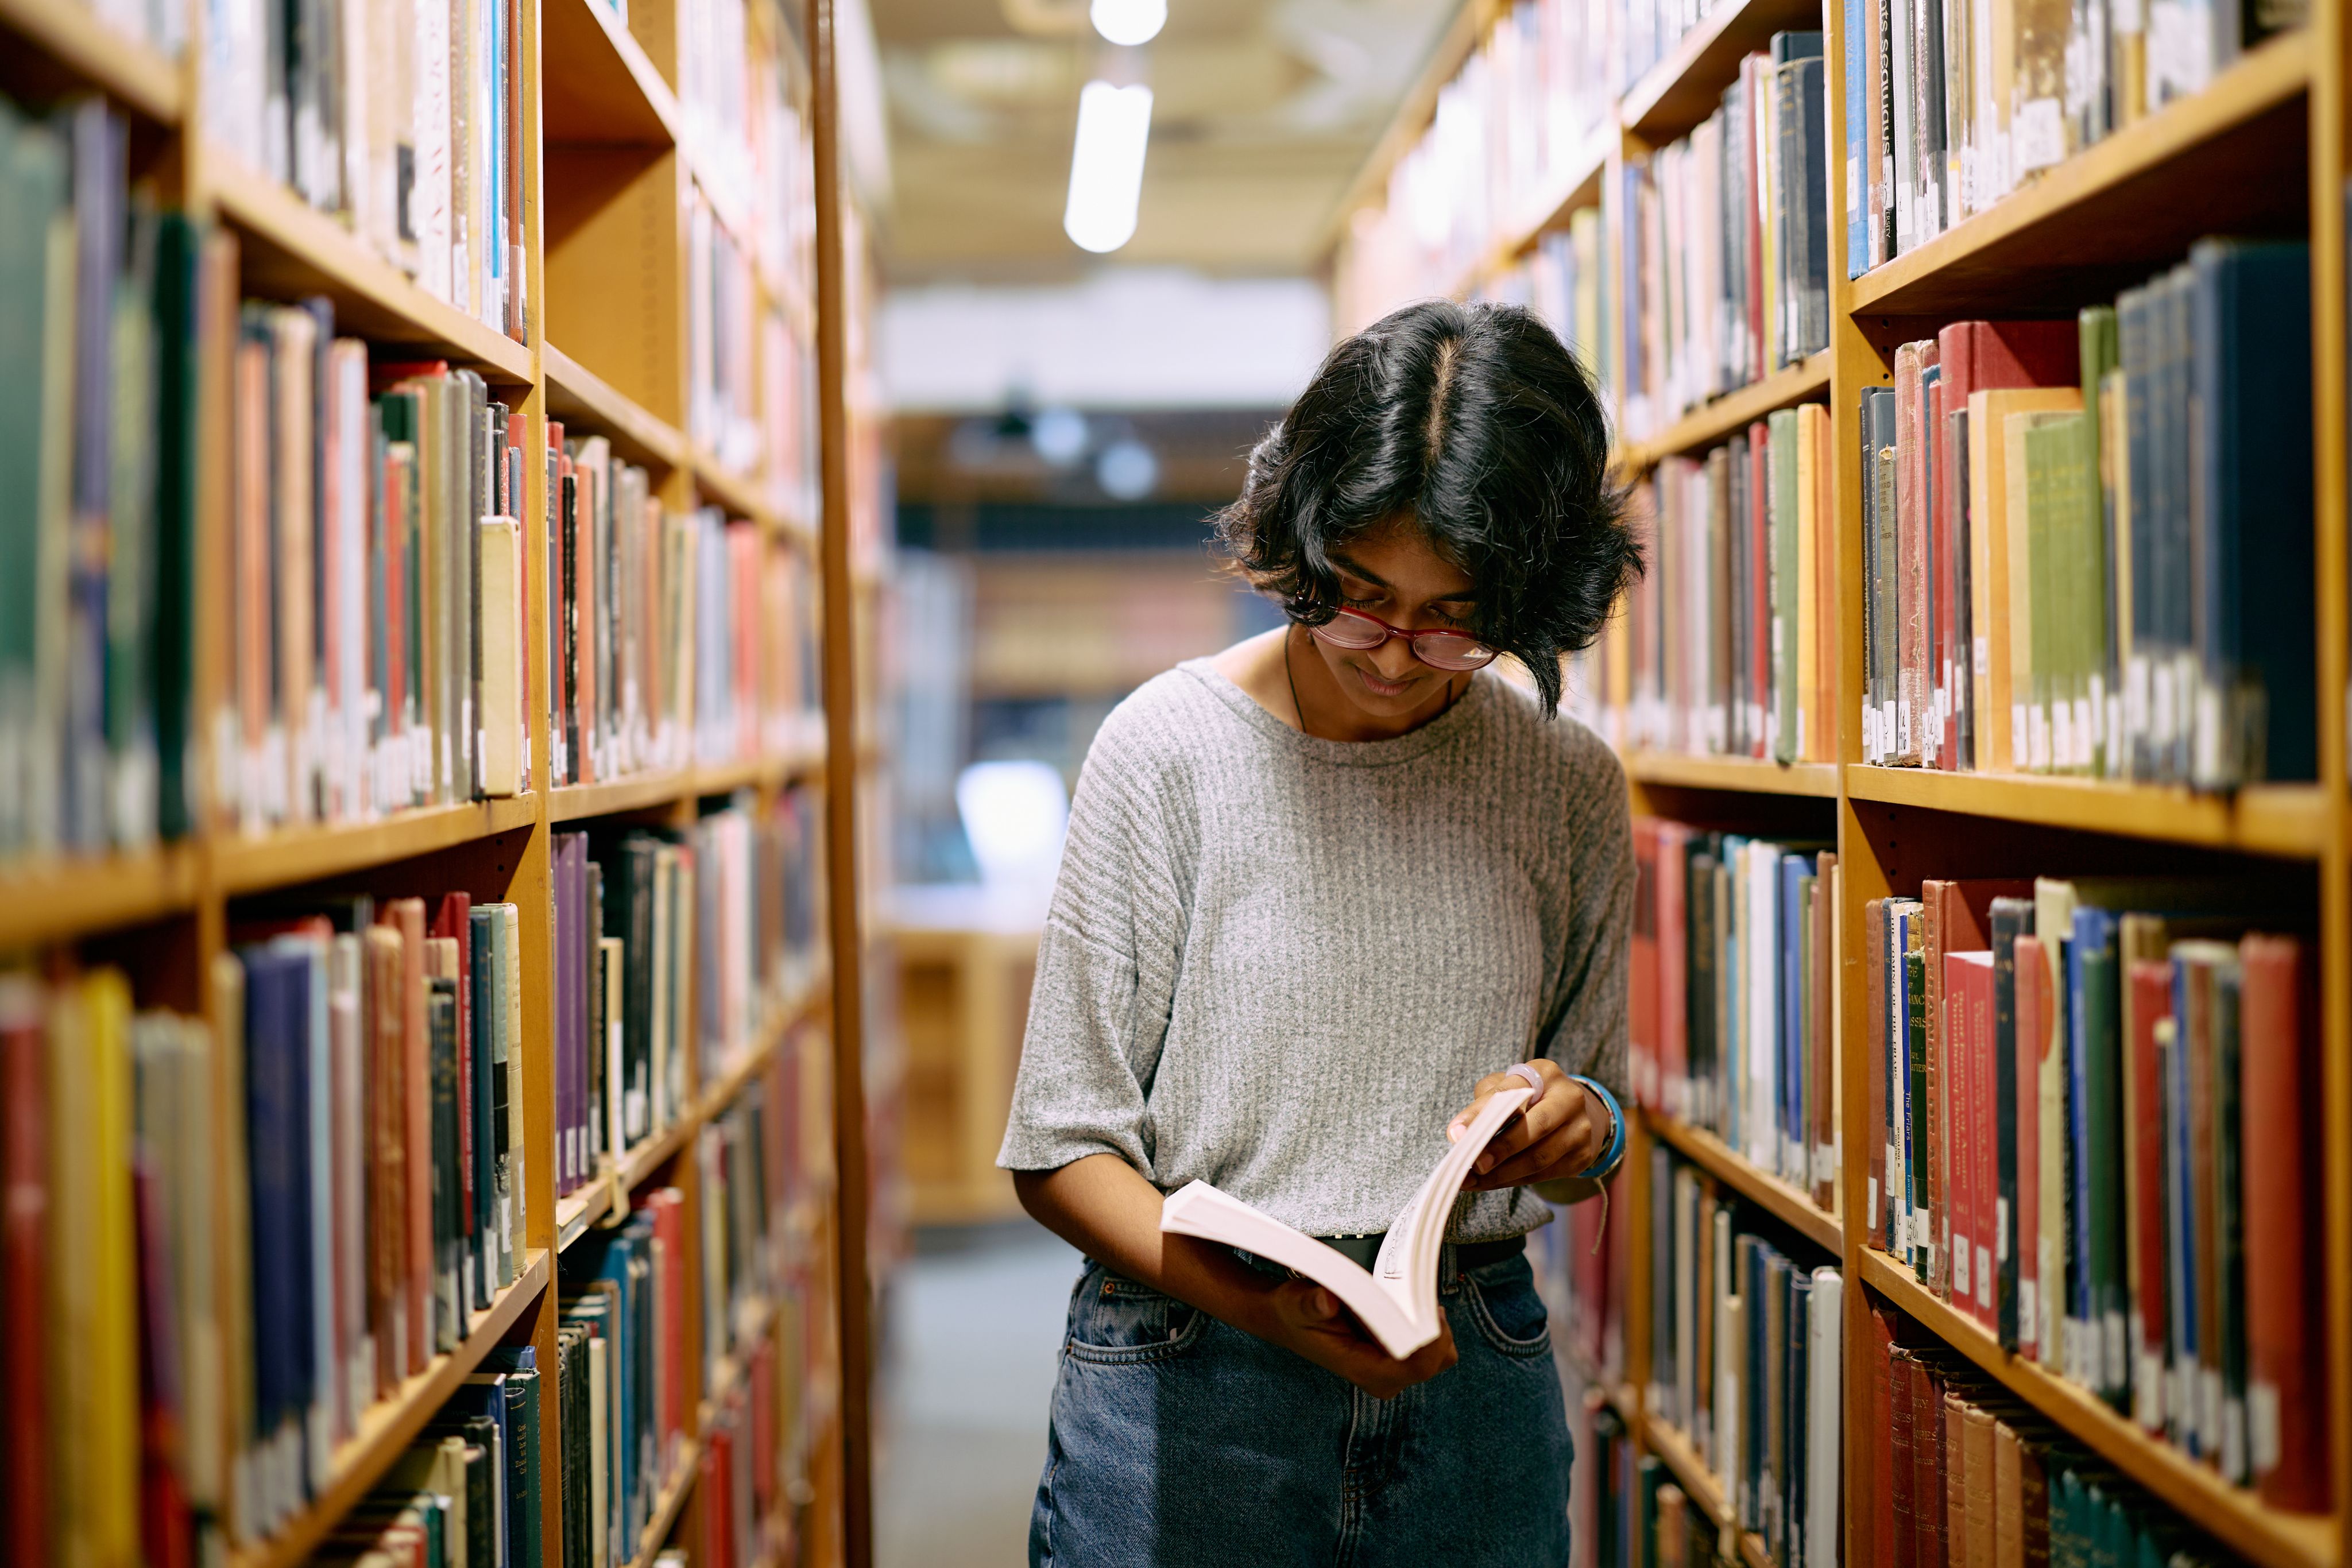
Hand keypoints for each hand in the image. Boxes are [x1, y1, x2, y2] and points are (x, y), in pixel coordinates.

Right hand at [1254, 1278, 1458, 1398]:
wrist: (1289, 1319)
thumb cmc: (1296, 1314)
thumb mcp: (1297, 1304)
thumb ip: (1311, 1304)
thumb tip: (1326, 1301)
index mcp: (1364, 1370)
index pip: (1416, 1366)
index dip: (1431, 1338)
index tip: (1430, 1305)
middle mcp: (1383, 1377)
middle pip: (1435, 1360)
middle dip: (1435, 1325)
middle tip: (1421, 1290)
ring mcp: (1393, 1369)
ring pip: (1440, 1353)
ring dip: (1433, 1323)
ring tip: (1415, 1294)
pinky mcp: (1398, 1357)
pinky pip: (1433, 1345)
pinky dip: (1429, 1323)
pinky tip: (1411, 1301)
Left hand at [1447, 1058, 1605, 1190]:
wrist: (1579, 1114)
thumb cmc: (1531, 1098)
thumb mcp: (1509, 1087)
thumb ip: (1485, 1103)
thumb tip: (1459, 1133)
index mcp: (1544, 1073)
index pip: (1509, 1092)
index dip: (1480, 1113)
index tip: (1456, 1134)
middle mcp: (1569, 1098)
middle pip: (1533, 1128)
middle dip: (1498, 1149)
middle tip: (1472, 1165)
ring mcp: (1580, 1129)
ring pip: (1538, 1158)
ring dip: (1502, 1174)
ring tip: (1473, 1181)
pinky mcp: (1582, 1156)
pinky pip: (1543, 1174)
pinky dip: (1514, 1181)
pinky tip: (1491, 1183)